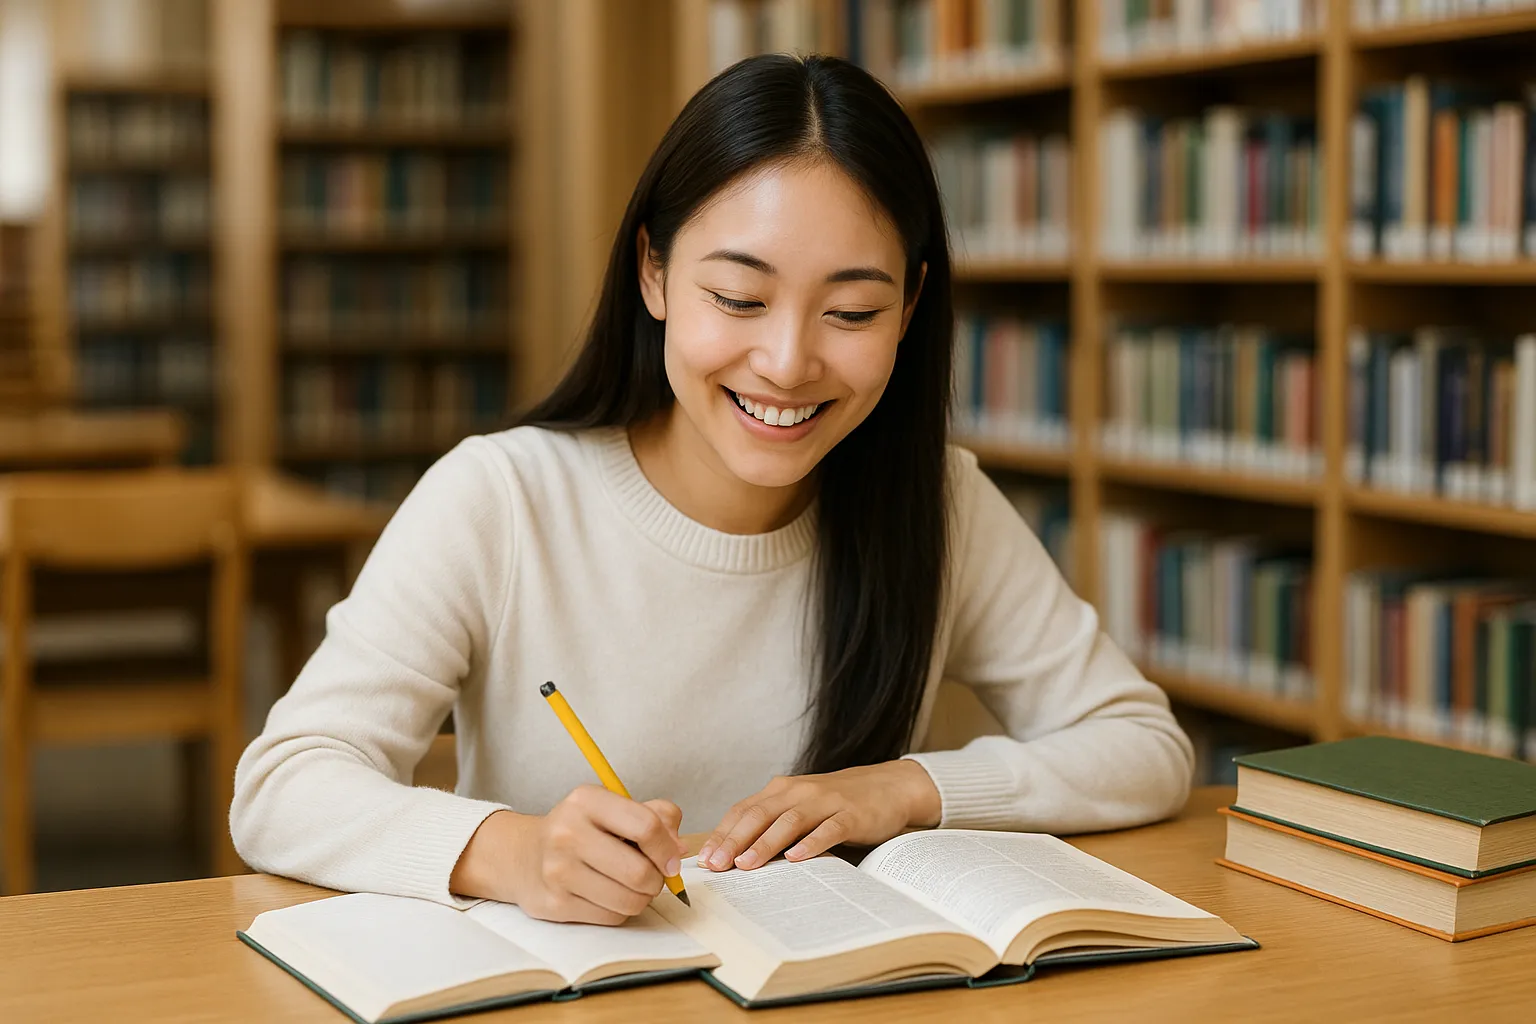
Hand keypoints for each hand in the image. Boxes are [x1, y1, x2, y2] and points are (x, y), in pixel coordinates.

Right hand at [449, 785, 685, 924]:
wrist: (523, 855)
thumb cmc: (581, 830)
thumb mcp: (614, 808)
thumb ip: (657, 816)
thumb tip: (679, 848)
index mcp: (587, 801)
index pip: (646, 826)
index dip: (667, 849)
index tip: (672, 860)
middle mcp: (568, 833)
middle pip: (640, 872)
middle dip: (656, 880)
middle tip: (652, 877)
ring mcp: (558, 871)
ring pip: (628, 900)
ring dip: (641, 898)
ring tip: (631, 886)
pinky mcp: (554, 904)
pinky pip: (610, 917)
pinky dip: (620, 910)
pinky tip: (608, 895)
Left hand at [697, 760, 940, 871]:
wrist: (887, 786)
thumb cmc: (836, 803)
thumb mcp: (800, 807)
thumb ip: (773, 823)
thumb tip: (735, 855)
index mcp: (781, 791)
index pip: (743, 811)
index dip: (722, 834)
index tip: (705, 859)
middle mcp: (799, 792)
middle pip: (760, 815)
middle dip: (735, 840)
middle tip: (717, 865)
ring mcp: (825, 802)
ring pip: (789, 821)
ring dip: (765, 843)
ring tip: (747, 864)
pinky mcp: (850, 815)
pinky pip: (828, 829)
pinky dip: (811, 843)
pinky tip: (796, 858)